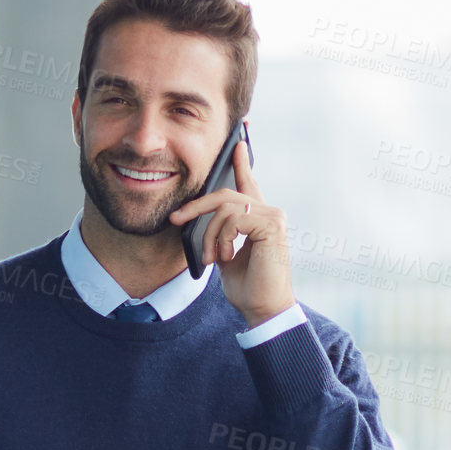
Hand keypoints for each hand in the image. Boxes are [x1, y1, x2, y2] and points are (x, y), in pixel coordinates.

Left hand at [168, 139, 294, 328]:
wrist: (262, 309)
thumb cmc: (247, 287)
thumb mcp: (224, 253)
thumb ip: (220, 232)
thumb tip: (199, 219)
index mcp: (259, 217)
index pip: (248, 182)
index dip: (242, 161)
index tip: (238, 141)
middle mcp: (270, 213)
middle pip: (224, 194)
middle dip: (196, 206)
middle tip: (176, 219)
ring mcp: (273, 217)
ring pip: (225, 208)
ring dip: (209, 235)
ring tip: (211, 258)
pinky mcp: (272, 225)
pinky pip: (233, 218)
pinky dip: (222, 238)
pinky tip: (226, 256)